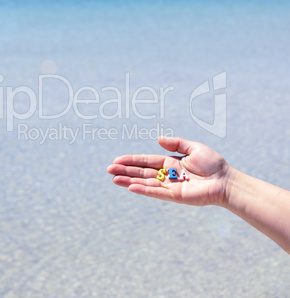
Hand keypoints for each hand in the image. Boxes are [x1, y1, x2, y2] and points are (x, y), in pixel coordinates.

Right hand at [107, 136, 232, 206]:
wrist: (225, 181)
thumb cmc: (213, 164)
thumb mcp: (193, 148)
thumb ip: (176, 143)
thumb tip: (158, 139)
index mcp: (170, 162)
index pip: (146, 161)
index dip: (132, 160)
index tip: (117, 160)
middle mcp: (167, 174)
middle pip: (142, 172)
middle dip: (125, 171)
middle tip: (109, 170)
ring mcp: (170, 186)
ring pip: (145, 182)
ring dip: (129, 181)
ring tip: (114, 179)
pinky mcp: (175, 196)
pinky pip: (156, 192)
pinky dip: (143, 190)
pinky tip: (131, 187)